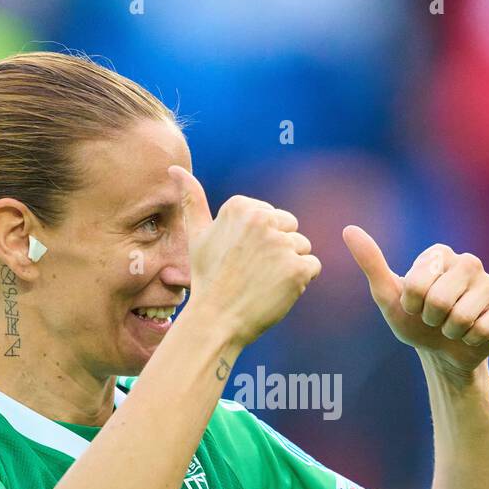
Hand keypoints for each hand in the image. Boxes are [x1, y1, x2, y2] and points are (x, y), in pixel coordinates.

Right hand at [169, 166, 320, 348]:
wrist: (216, 320)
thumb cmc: (207, 278)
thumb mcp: (197, 235)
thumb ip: (192, 199)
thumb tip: (175, 168)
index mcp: (241, 207)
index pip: (273, 217)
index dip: (260, 242)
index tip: (240, 258)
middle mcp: (262, 219)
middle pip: (291, 229)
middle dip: (278, 251)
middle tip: (252, 273)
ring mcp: (281, 244)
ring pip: (303, 248)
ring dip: (289, 266)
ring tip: (263, 282)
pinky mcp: (297, 268)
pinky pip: (313, 267)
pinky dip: (301, 281)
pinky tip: (277, 291)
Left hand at [343, 225, 488, 375]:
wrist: (443, 353)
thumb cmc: (415, 322)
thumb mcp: (389, 296)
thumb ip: (371, 263)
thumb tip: (349, 229)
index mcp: (439, 254)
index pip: (417, 285)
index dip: (412, 306)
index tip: (416, 306)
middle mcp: (468, 262)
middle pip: (440, 300)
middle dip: (432, 320)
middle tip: (436, 319)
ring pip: (462, 317)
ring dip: (451, 332)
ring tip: (453, 326)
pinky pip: (482, 330)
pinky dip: (470, 340)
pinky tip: (472, 334)